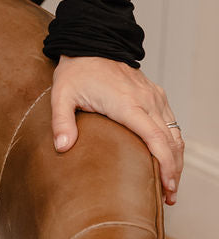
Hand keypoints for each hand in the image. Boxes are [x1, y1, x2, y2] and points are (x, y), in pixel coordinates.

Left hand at [51, 55, 183, 204]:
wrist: (91, 41)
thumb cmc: (76, 70)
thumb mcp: (62, 94)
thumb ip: (62, 122)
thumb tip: (63, 148)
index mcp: (127, 104)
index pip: (157, 140)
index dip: (166, 167)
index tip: (167, 188)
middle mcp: (146, 101)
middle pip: (171, 142)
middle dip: (174, 171)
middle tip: (168, 197)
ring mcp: (153, 96)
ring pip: (175, 133)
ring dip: (176, 159)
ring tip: (169, 184)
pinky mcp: (154, 93)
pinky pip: (171, 122)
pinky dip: (173, 143)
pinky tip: (166, 157)